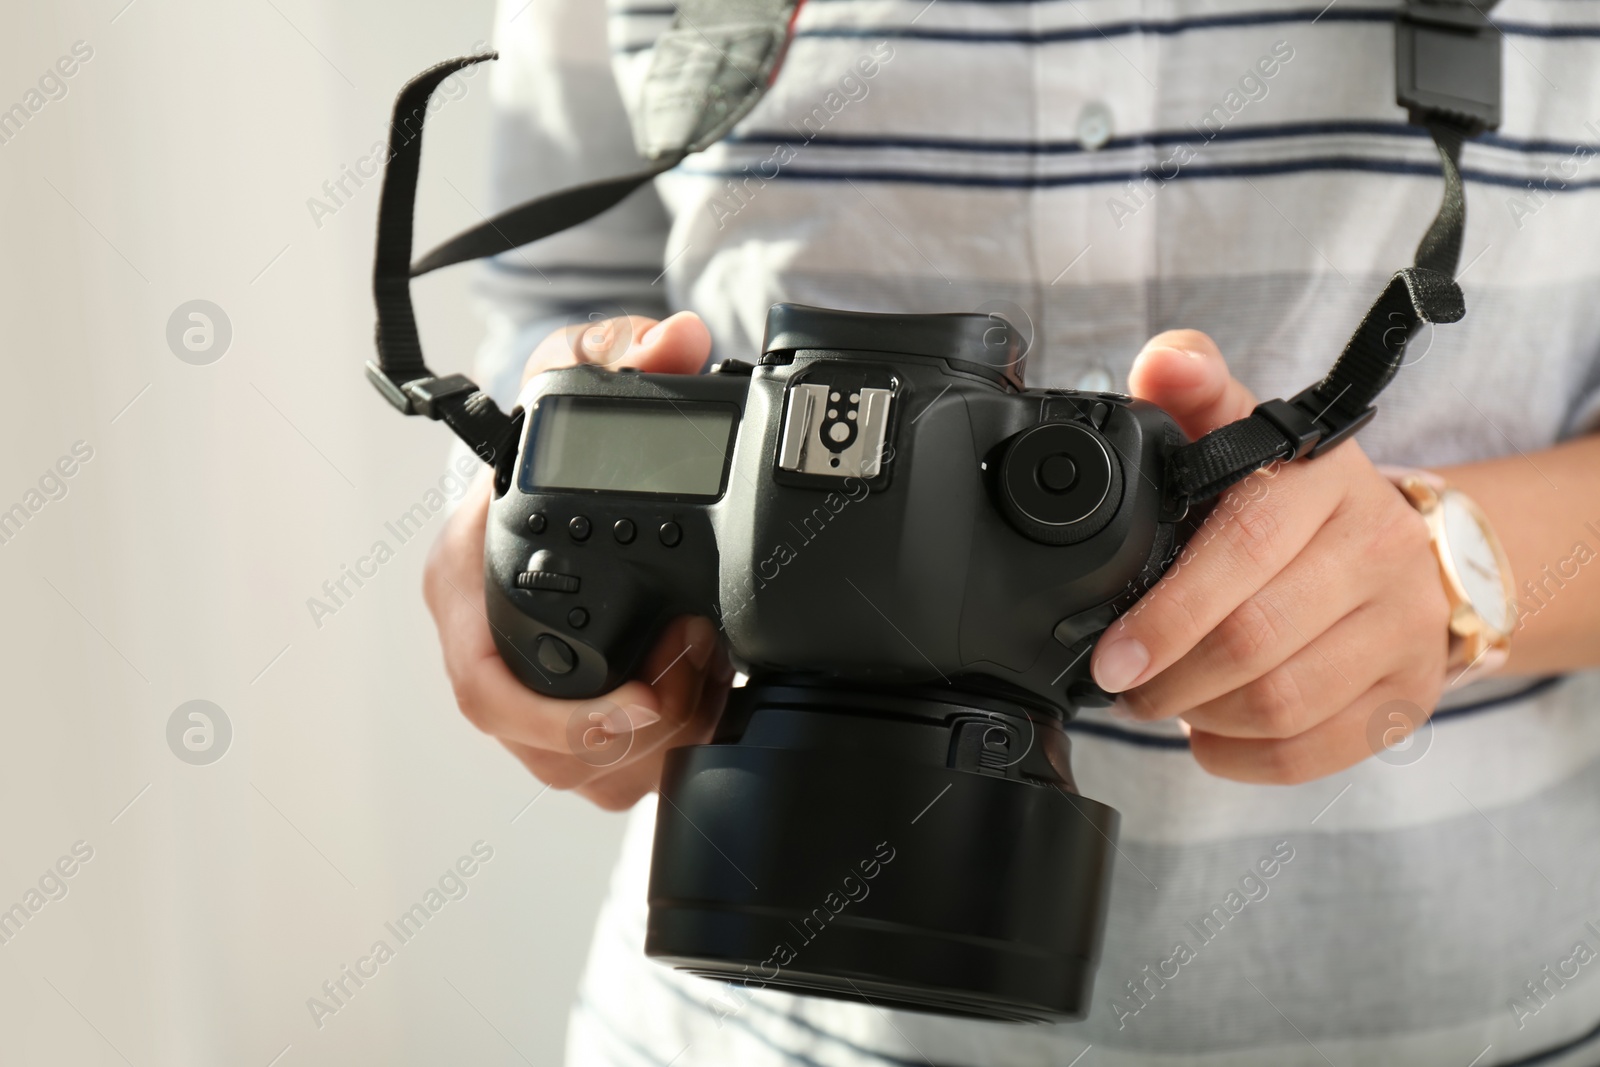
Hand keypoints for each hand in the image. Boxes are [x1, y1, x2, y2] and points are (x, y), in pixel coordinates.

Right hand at [423, 312, 734, 809]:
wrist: (537, 487)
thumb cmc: (534, 448)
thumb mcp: (566, 379)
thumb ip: (616, 353)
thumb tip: (675, 339)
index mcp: (465, 584)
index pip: (486, 684)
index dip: (561, 717)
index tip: (646, 702)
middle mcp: (485, 650)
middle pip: (547, 750)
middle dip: (635, 735)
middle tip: (699, 682)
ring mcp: (525, 694)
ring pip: (586, 772)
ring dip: (658, 742)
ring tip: (708, 681)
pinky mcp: (565, 721)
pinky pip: (611, 771)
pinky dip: (664, 746)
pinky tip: (703, 700)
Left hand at [1089, 331, 1451, 783]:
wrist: (1405, 549)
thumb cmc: (1294, 498)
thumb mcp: (1247, 432)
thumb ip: (1195, 393)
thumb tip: (1163, 362)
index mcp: (1324, 479)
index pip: (1245, 546)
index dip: (1169, 612)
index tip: (1111, 656)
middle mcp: (1377, 551)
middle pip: (1257, 640)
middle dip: (1168, 677)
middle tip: (1123, 683)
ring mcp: (1402, 629)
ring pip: (1283, 703)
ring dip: (1200, 716)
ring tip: (1161, 702)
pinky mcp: (1410, 695)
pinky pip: (1317, 751)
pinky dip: (1244, 757)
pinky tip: (1210, 734)